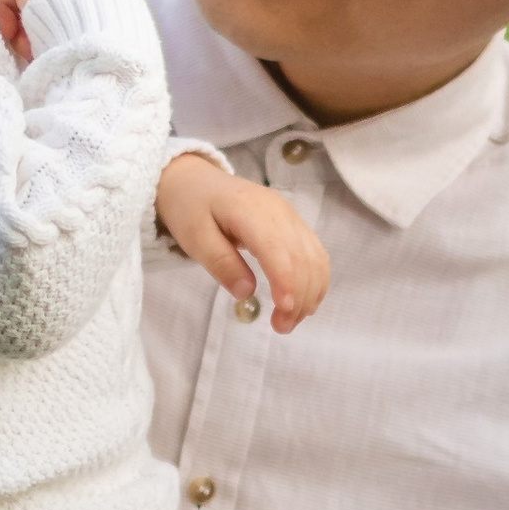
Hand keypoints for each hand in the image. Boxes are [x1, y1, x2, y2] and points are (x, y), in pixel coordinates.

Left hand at [156, 155, 330, 334]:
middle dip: (298, 297)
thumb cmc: (191, 209)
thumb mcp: (194, 238)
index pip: (278, 250)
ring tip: (291, 321)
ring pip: (315, 258)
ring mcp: (290, 215)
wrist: (196, 181)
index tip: (284, 311)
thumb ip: (221, 264)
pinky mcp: (295, 223)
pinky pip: (316, 253)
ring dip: (310, 293)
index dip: (286, 281)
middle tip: (281, 328)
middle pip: (301, 258)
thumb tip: (247, 292)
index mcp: (250, 211)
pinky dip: (316, 280)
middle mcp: (279, 211)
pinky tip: (305, 302)